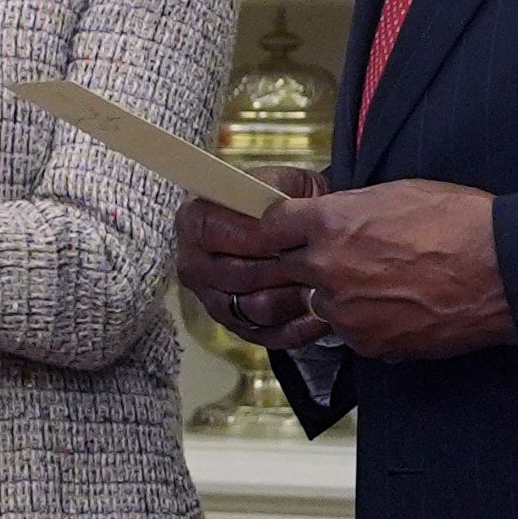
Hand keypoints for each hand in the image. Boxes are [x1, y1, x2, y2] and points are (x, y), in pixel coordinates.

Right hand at [172, 170, 324, 351]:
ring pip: (256, 308)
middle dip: (281, 268)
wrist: (293, 232)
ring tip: (322, 284)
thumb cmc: (286, 207)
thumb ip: (279, 194)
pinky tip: (321, 311)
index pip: (215, 232)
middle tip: (316, 261)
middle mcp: (194, 265)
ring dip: (294, 297)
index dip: (254, 236)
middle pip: (238, 275)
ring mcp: (214, 301)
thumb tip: (280, 213)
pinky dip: (299, 326)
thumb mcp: (285, 184)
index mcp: (194, 223)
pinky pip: (269, 334)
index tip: (288, 234)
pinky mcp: (237, 327)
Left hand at [283, 180, 512, 358]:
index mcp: (331, 223)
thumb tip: (334, 215)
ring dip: (339, 294)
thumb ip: (352, 207)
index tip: (293, 230)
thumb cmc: (462, 225)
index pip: (273, 226)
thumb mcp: (400, 192)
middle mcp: (327, 267)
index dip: (285, 226)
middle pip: (292, 266)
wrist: (504, 273)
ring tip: (384, 283)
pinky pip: (350, 331)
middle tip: (349, 256)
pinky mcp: (367, 343)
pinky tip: (399, 306)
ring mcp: (345, 310)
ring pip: (321, 302)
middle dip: (312, 260)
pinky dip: (367, 321)